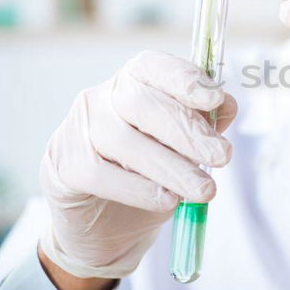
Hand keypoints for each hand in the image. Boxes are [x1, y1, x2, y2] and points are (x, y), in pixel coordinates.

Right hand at [39, 50, 236, 279]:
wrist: (105, 223)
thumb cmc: (149, 172)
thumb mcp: (182, 146)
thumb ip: (203, 121)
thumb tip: (226, 105)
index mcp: (132, 81)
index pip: (153, 66)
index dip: (185, 79)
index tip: (216, 98)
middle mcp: (100, 97)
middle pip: (143, 104)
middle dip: (188, 131)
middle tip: (223, 156)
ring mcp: (78, 129)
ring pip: (126, 142)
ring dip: (174, 168)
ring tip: (205, 190)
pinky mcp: (63, 165)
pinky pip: (103, 174)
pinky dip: (141, 190)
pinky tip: (168, 201)